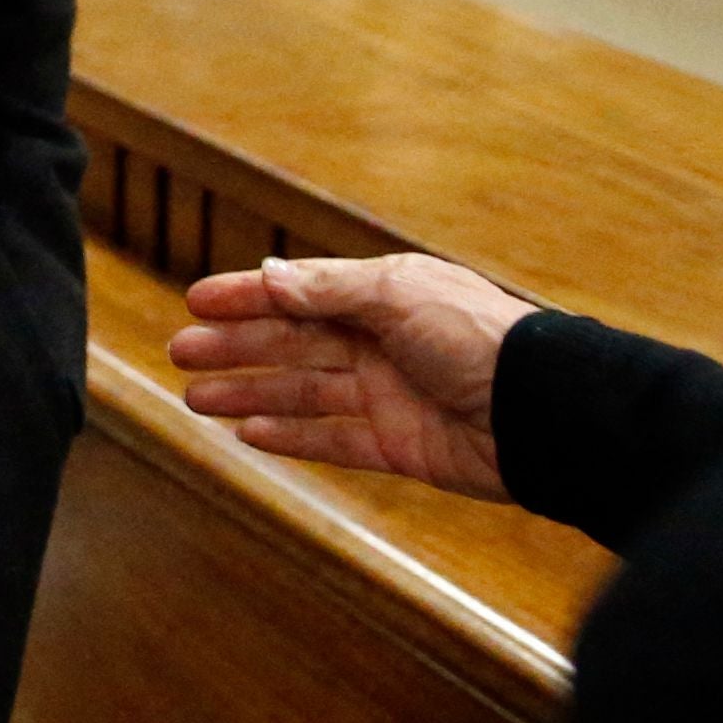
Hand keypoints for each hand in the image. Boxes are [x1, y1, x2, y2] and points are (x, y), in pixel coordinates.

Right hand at [171, 252, 539, 497]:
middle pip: (292, 343)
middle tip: (181, 353)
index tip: (195, 300)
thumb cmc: (480, 338)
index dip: (247, 296)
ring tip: (196, 399)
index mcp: (384, 295)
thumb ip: (328, 289)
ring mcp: (388, 395)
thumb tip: (270, 275)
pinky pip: (332, 442)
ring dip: (249, 393)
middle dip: (235, 347)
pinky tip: (248, 433)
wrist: (541, 412)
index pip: (299, 292)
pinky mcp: (398, 446)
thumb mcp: (397, 294)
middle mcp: (382, 342)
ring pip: (302, 392)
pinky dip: (289, 437)